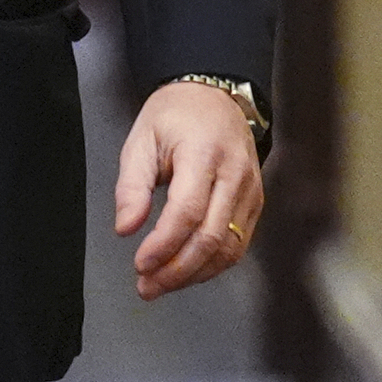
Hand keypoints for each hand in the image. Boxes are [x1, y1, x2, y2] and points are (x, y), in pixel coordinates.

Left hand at [113, 80, 264, 299]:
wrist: (214, 95)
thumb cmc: (176, 115)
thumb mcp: (141, 140)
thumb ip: (132, 186)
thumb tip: (126, 228)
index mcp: (203, 153)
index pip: (187, 211)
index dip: (164, 245)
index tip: (140, 264)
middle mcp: (234, 174)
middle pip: (211, 237)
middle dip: (177, 270)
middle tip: (147, 286)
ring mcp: (250, 190)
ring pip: (229, 248)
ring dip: (194, 274)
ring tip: (162, 285)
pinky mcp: (255, 203)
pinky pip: (238, 244)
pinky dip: (212, 264)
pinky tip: (187, 271)